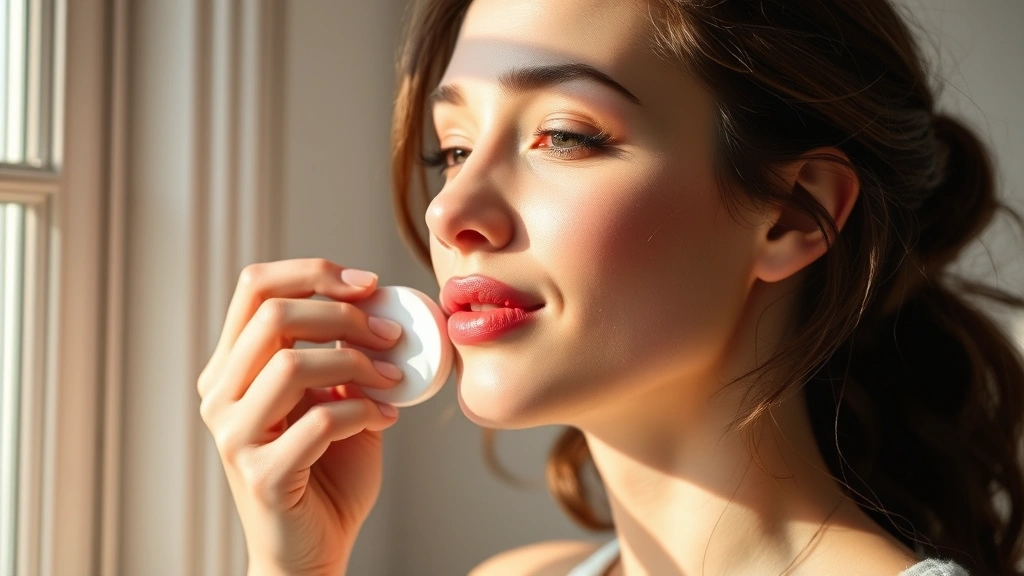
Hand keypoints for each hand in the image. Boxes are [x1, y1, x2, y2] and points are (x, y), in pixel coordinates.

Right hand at [197, 259, 402, 574]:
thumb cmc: (327, 471)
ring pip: (293, 366)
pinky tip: (387, 419)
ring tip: (393, 379)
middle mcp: (220, 396)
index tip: (368, 283)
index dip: (313, 272)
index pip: (254, 287)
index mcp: (231, 367)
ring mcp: (233, 437)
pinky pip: (319, 422)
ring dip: (357, 363)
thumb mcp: (332, 398)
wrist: (313, 549)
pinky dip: (364, 412)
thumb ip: (342, 354)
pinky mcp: (260, 475)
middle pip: (273, 316)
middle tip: (390, 334)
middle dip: (344, 315)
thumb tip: (378, 304)